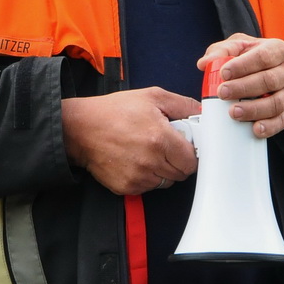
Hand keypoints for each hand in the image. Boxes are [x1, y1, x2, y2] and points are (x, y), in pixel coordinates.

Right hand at [62, 88, 198, 196]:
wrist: (80, 128)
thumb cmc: (114, 111)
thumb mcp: (152, 96)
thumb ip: (183, 104)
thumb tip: (203, 113)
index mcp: (160, 139)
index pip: (192, 161)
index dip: (190, 152)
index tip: (183, 144)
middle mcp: (150, 161)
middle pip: (181, 173)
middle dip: (177, 160)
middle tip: (164, 144)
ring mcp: (138, 177)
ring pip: (165, 182)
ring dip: (162, 169)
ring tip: (147, 150)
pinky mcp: (126, 187)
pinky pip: (148, 187)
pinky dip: (146, 176)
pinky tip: (135, 159)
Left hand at [201, 34, 283, 138]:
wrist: (277, 70)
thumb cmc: (256, 56)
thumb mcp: (240, 45)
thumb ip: (222, 50)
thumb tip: (204, 64)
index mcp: (278, 50)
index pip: (262, 57)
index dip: (242, 66)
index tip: (224, 73)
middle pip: (268, 81)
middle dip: (243, 88)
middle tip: (223, 93)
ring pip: (275, 103)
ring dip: (254, 109)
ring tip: (234, 112)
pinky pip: (282, 121)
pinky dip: (269, 127)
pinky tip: (255, 129)